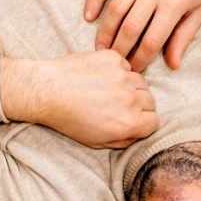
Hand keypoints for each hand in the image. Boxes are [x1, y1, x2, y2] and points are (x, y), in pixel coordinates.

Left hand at [0, 51, 157, 148]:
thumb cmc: (68, 120)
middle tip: (118, 106)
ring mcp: (123, 76)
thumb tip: (138, 134)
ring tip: (110, 91)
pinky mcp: (113, 58)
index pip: (154, 122)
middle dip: (139, 106)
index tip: (131, 120)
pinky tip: (101, 78)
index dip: (143, 123)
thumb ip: (123, 140)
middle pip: (150, 101)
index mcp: (129, 122)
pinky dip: (119, 71)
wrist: (47, 91)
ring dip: (131, 87)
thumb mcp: (97, 142)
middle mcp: (131, 99)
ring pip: (141, 82)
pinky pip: (126, 65)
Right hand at [84, 0, 200, 71]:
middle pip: (130, 29)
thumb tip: (173, 65)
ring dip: (106, 32)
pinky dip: (94, 0)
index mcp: (173, 5)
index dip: (141, 59)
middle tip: (115, 64)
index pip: (152, 41)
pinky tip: (89, 17)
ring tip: (101, 49)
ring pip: (116, 10)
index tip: (134, 70)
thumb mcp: (198, 9)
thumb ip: (184, 37)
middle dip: (120, 51)